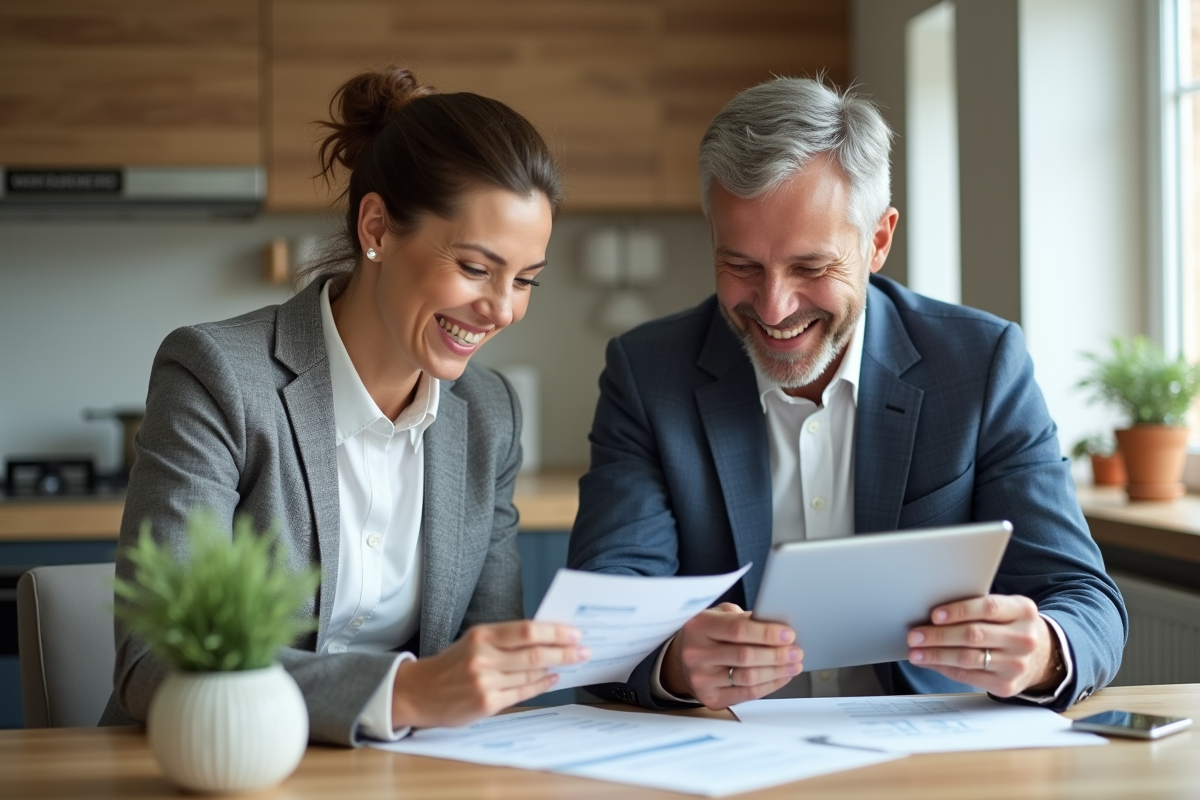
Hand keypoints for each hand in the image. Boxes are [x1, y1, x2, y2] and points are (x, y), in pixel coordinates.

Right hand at [391, 620, 587, 728]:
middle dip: (565, 651)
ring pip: (531, 673)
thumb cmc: (452, 664)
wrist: (419, 692)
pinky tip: (553, 679)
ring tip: (573, 662)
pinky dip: (541, 685)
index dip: (554, 631)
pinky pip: (522, 692)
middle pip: (535, 652)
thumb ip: (506, 639)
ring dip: (556, 667)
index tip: (575, 631)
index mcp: (481, 636)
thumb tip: (546, 636)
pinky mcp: (486, 703)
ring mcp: (485, 682)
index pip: (527, 630)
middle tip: (584, 649)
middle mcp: (483, 657)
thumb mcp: (474, 642)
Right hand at [661, 602, 802, 708]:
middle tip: (796, 651)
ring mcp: (701, 679)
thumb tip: (779, 628)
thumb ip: (744, 619)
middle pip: (745, 656)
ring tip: (794, 664)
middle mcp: (696, 653)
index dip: (767, 633)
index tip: (789, 634)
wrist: (683, 659)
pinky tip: (781, 676)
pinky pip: (747, 694)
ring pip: (748, 677)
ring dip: (777, 671)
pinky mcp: (710, 698)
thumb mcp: (720, 616)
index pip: (738, 630)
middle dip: (777, 654)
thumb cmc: (709, 634)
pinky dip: (769, 685)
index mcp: (698, 626)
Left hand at [907, 594, 1060, 696]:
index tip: (934, 615)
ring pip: (968, 658)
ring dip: (936, 655)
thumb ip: (979, 607)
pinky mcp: (1007, 685)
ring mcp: (1017, 664)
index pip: (988, 608)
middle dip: (939, 636)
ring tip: (916, 651)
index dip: (959, 611)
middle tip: (915, 635)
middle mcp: (1024, 638)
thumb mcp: (1007, 609)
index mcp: (1023, 611)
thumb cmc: (1011, 626)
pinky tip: (930, 662)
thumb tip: (933, 614)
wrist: (1043, 656)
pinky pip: (968, 676)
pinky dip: (945, 668)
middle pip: (974, 635)